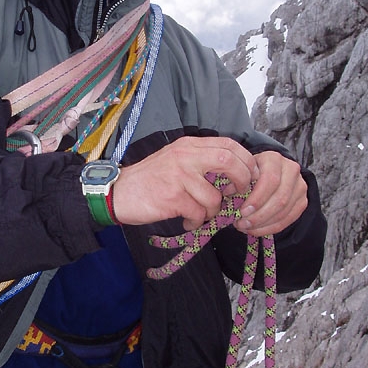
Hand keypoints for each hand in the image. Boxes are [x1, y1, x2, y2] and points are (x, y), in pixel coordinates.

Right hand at [111, 136, 258, 229]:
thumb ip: (201, 161)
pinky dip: (196, 222)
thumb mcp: (175, 160)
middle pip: (229, 161)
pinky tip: (187, 221)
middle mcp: (185, 156)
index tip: (249, 177)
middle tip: (236, 196)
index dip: (245, 161)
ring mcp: (179, 176)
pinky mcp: (172, 197)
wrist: (118, 193)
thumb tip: (235, 175)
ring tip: (199, 215)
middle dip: (241, 182)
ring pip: (214, 197)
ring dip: (212, 212)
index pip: (229, 144)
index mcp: (189, 145)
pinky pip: (198, 213)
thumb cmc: (150, 179)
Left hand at [231, 150, 306, 236]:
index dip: (257, 199)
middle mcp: (291, 170)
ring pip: (285, 211)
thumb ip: (235, 181)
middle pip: (280, 198)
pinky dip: (271, 228)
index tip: (242, 211)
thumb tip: (227, 194)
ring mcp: (300, 186)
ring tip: (246, 227)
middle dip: (259, 215)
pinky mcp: (303, 201)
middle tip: (242, 224)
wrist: (269, 174)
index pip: (270, 180)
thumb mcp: (241, 172)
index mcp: (274, 159)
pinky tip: (256, 230)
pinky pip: (288, 219)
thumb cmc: (250, 174)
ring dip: (263, 224)